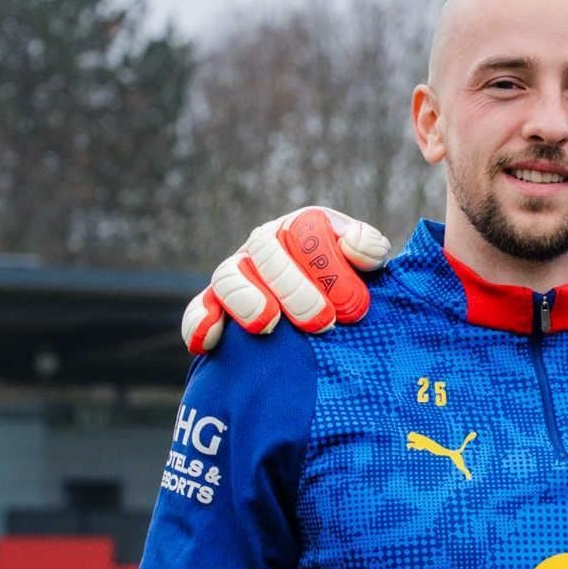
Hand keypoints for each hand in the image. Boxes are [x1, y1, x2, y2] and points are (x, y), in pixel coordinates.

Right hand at [180, 209, 394, 354]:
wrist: (332, 313)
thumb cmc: (351, 283)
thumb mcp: (367, 261)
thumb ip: (368, 247)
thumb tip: (353, 247)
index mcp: (300, 227)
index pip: (304, 229)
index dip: (324, 262)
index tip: (347, 304)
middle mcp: (263, 246)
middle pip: (265, 252)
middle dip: (294, 288)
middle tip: (322, 323)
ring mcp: (238, 275)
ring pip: (228, 277)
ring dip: (247, 300)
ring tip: (268, 325)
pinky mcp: (217, 306)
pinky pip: (199, 310)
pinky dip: (199, 323)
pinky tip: (208, 342)